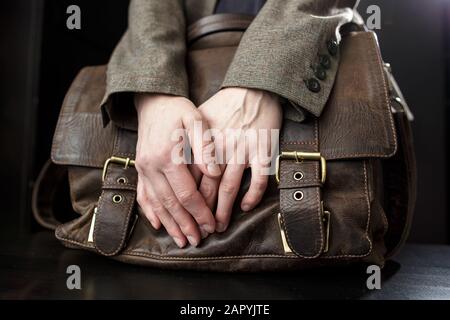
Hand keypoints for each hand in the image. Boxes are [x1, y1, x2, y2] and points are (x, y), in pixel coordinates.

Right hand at [135, 94, 220, 247]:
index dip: (199, 212)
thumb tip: (213, 172)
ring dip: (170, 224)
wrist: (152, 100)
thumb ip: (205, 146)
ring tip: (181, 241)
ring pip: (157, 204)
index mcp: (168, 156)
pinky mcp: (140, 169)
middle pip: (171, 204)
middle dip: (186, 224)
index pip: (187, 193)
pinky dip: (151, 212)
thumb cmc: (178, 109)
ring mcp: (143, 169)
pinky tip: (158, 225)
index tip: (210, 226)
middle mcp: (152, 166)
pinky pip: (144, 195)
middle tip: (198, 241)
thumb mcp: (195, 120)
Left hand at [194, 87, 282, 232]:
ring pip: (230, 187)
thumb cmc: (224, 106)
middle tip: (200, 230)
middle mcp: (220, 149)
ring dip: (224, 211)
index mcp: (202, 143)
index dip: (186, 201)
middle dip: (202, 213)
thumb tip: (175, 166)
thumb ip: (188, 144)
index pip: (190, 178)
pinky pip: (258, 178)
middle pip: (207, 188)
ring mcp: (242, 150)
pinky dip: (253, 194)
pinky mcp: (262, 150)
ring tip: (219, 226)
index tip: (184, 216)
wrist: (253, 88)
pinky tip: (246, 206)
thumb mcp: (199, 120)